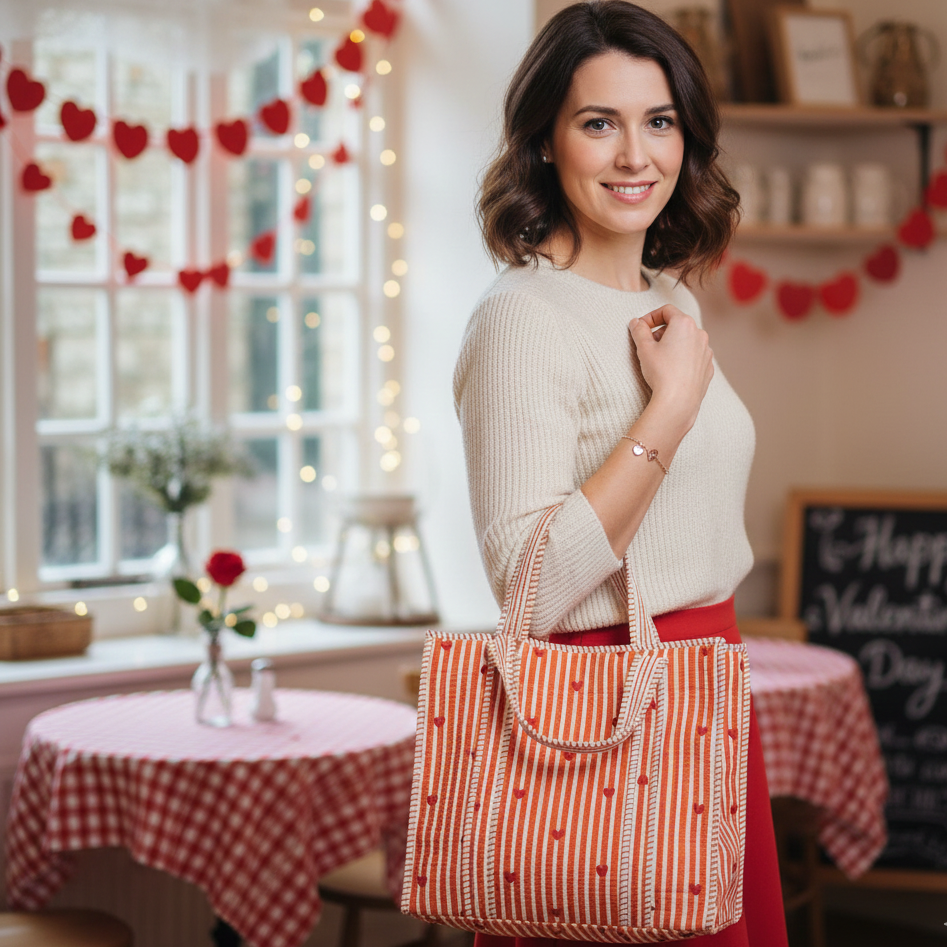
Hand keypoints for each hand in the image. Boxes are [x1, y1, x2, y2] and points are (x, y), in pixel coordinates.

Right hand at [629, 304, 713, 433]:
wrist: (678, 401)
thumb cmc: (661, 372)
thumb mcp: (643, 348)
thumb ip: (639, 330)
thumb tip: (636, 322)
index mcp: (684, 324)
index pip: (666, 310)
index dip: (650, 317)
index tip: (640, 328)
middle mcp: (700, 334)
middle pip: (677, 325)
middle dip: (661, 332)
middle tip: (648, 345)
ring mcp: (706, 351)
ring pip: (687, 341)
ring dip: (672, 344)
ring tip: (659, 359)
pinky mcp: (708, 367)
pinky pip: (693, 356)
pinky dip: (682, 358)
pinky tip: (671, 371)